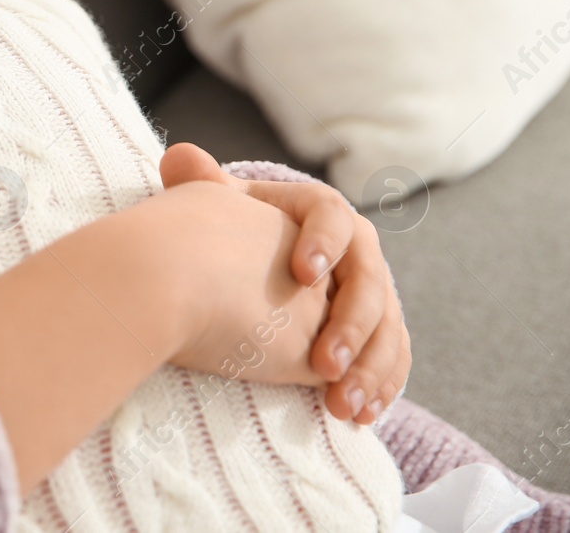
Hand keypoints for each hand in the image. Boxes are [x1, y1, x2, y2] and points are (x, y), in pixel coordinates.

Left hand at [160, 143, 411, 424]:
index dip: (322, 243)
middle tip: (324, 364)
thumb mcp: (216, 208)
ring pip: (386, 327)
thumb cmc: (227, 234)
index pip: (332, 217)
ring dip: (370, 367)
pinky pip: (391, 356)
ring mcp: (371, 291)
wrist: (244, 268)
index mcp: (320, 210)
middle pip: (369, 282)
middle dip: (351, 325)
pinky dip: (381, 385)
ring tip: (343, 403)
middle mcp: (356, 248)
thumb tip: (179, 156)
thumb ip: (201, 183)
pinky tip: (361, 413)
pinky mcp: (376, 329)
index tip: (302, 275)